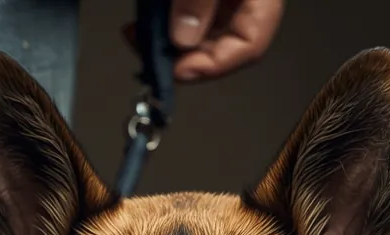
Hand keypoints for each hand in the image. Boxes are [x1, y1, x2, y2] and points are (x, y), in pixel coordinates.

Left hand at [125, 0, 283, 82]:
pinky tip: (144, 25)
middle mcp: (247, 1)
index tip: (176, 71)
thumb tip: (183, 38)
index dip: (213, 66)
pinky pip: (189, 15)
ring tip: (139, 37)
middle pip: (223, 44)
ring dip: (169, 43)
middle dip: (183, 56)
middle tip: (149, 56)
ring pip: (202, 32)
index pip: (249, 46)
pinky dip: (167, 25)